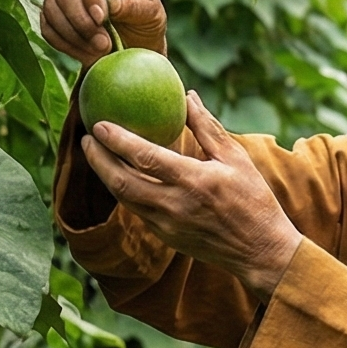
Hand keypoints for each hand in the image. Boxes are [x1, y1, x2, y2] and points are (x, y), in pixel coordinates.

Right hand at [41, 0, 167, 61]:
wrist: (133, 39)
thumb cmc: (145, 19)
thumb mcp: (149, 12)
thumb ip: (131, 5)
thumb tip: (108, 1)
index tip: (101, 19)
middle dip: (81, 20)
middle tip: (103, 44)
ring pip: (51, 7)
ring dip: (72, 35)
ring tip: (98, 51)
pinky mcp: (53, 8)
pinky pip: (46, 25)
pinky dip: (63, 43)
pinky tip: (85, 53)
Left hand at [80, 96, 302, 298]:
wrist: (259, 251)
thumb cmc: (253, 200)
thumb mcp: (236, 158)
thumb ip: (208, 128)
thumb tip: (188, 96)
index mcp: (194, 181)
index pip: (145, 158)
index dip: (118, 140)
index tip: (99, 123)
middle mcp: (174, 205)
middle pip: (121, 182)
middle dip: (98, 159)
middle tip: (87, 138)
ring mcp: (167, 224)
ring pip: (123, 198)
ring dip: (105, 175)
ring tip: (95, 154)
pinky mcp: (165, 236)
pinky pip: (136, 209)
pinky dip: (123, 190)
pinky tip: (118, 174)